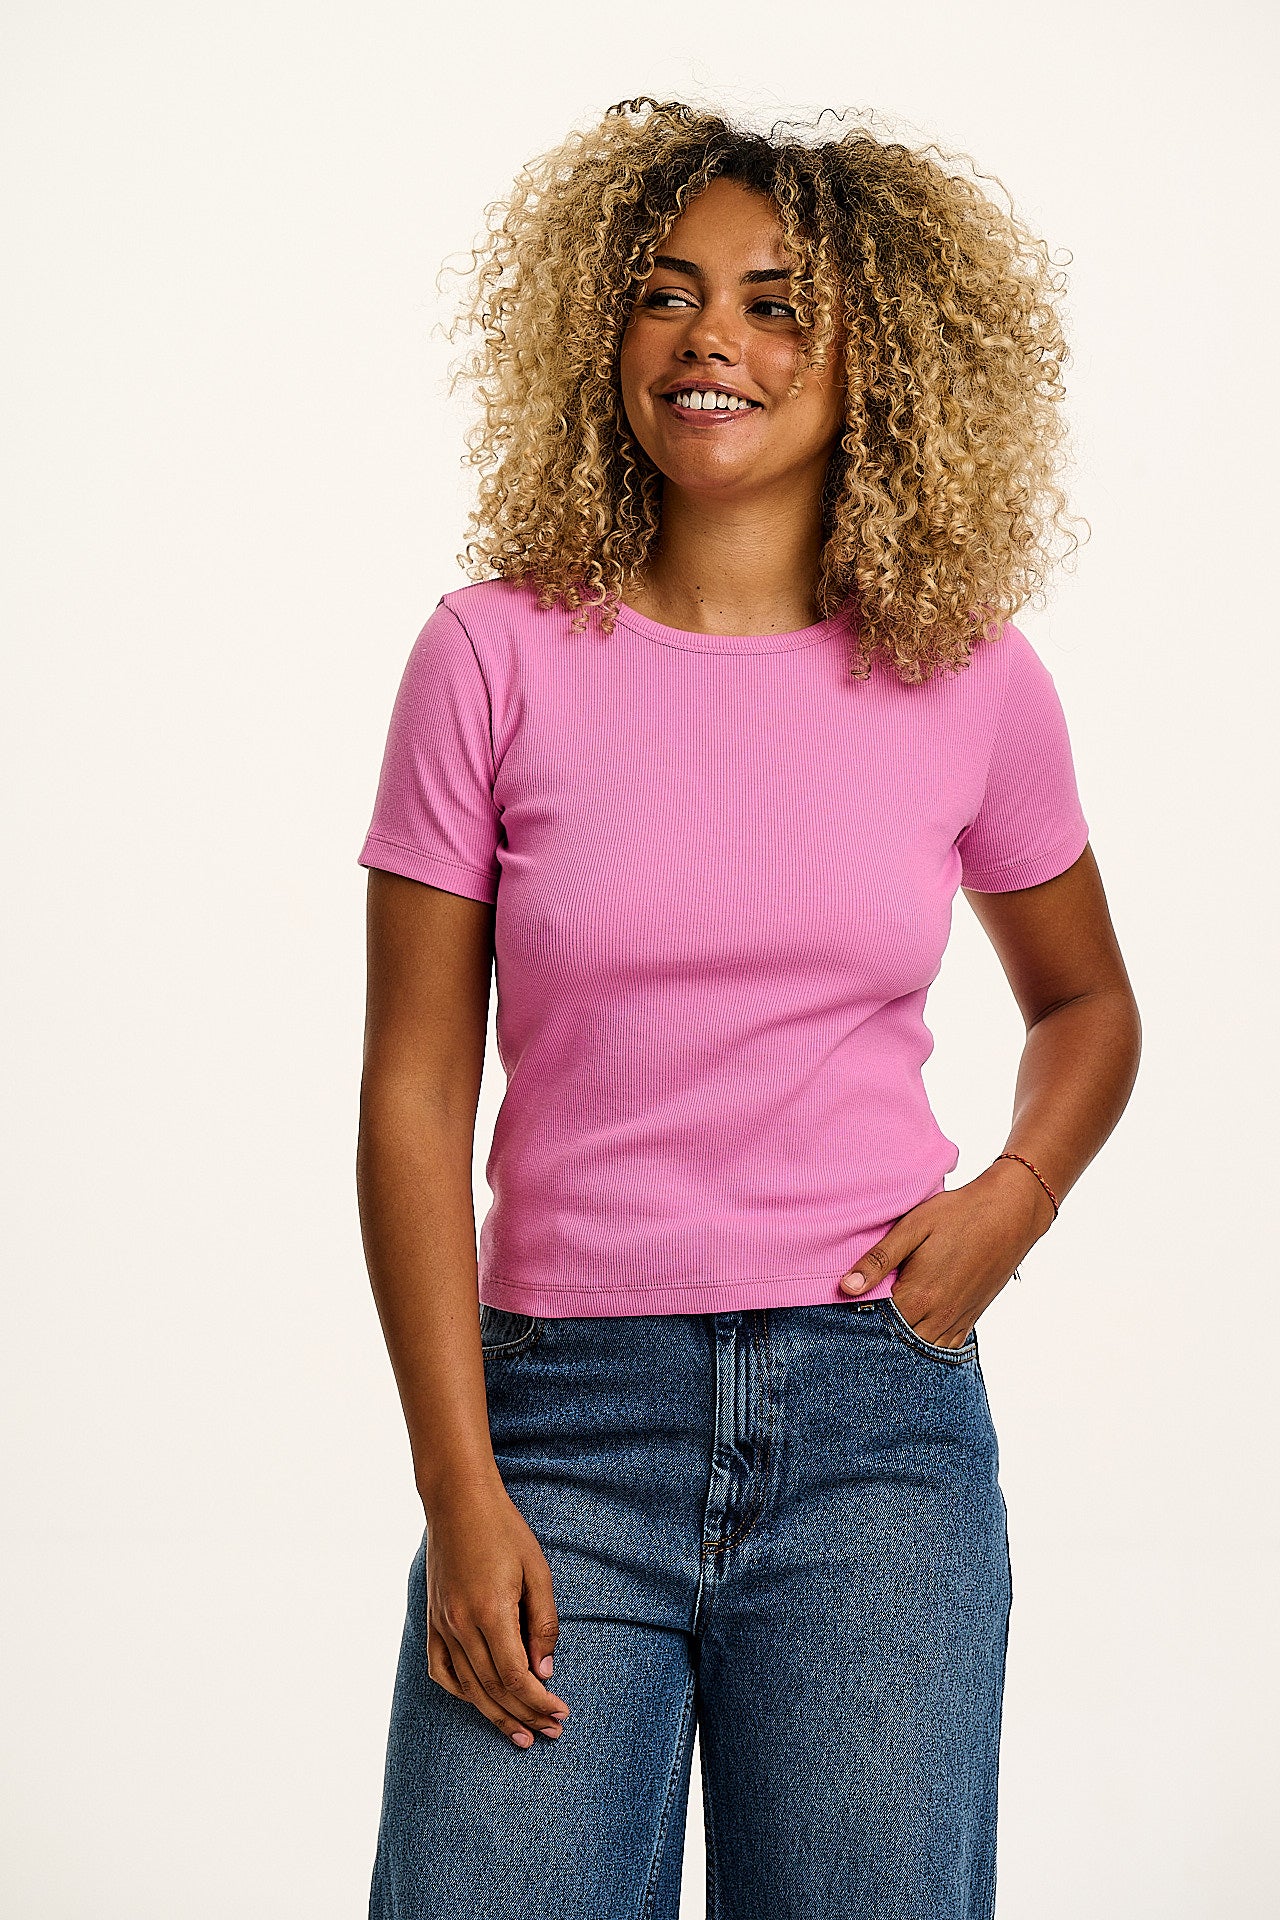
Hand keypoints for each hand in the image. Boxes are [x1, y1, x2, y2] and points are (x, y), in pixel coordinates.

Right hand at [423, 1470, 570, 1748]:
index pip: (516, 1677)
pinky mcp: (431, 1620)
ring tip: (521, 1734)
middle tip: (550, 1733)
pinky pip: (441, 1670)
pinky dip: (461, 1693)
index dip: (539, 1702)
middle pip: (493, 1689)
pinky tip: (479, 1702)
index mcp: (490, 1611)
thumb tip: (544, 1671)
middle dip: (525, 1715)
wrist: (457, 1502)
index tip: (561, 1715)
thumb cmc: (504, 1531)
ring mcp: (442, 1624)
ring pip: (468, 1687)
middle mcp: (461, 1624)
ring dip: (495, 1715)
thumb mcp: (538, 1571)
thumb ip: (543, 1623)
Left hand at [838, 1157, 1055, 1346]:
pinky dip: (927, 1344)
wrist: (1010, 1213)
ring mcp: (958, 1320)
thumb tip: (846, 1287)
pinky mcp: (971, 1317)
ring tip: (887, 1326)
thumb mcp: (913, 1228)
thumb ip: (879, 1260)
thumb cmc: (958, 1214)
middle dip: (879, 1335)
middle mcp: (940, 1316)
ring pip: (922, 1350)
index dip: (859, 1320)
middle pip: (899, 1343)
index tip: (846, 1312)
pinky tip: (915, 1330)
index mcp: (919, 1296)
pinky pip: (945, 1347)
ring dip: (903, 1343)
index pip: (878, 1325)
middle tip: (862, 1322)